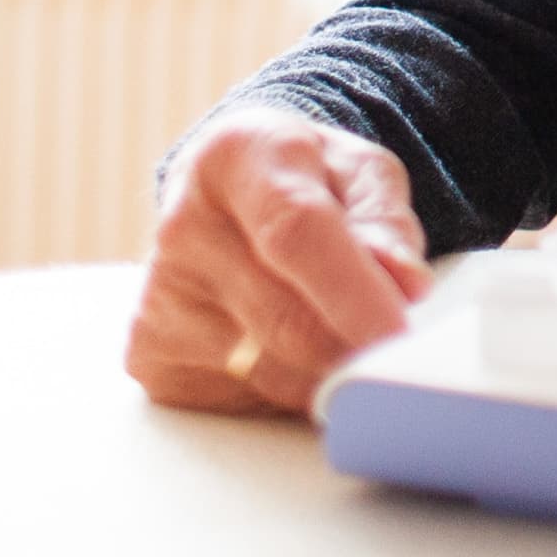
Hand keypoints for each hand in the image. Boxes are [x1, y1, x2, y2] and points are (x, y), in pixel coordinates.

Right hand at [125, 106, 431, 416]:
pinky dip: (289, 390)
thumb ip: (387, 223)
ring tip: (347, 336)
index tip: (398, 333)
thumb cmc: (306, 180)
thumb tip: (405, 284)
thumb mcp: (361, 172)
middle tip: (402, 355)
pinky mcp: (151, 352)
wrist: (225, 191)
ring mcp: (160, 294)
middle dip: (358, 350)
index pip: (297, 232)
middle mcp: (184, 225)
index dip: (352, 291)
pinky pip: (243, 398)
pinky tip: (292, 350)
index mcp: (238, 158)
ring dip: (329, 373)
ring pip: (272, 371)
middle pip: (286, 319)